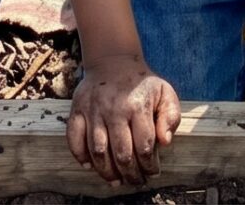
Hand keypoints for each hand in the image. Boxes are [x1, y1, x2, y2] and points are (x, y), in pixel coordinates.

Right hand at [67, 51, 179, 186]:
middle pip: (121, 153)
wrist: (113, 61)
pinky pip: (74, 139)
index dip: (149, 166)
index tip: (152, 173)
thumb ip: (170, 116)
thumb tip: (165, 142)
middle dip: (130, 174)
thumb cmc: (141, 84)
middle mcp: (114, 110)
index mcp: (138, 106)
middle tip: (135, 182)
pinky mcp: (77, 110)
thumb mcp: (165, 93)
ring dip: (107, 171)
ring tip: (116, 181)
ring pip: (97, 151)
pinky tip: (90, 166)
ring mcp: (93, 111)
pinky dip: (80, 156)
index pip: (144, 146)